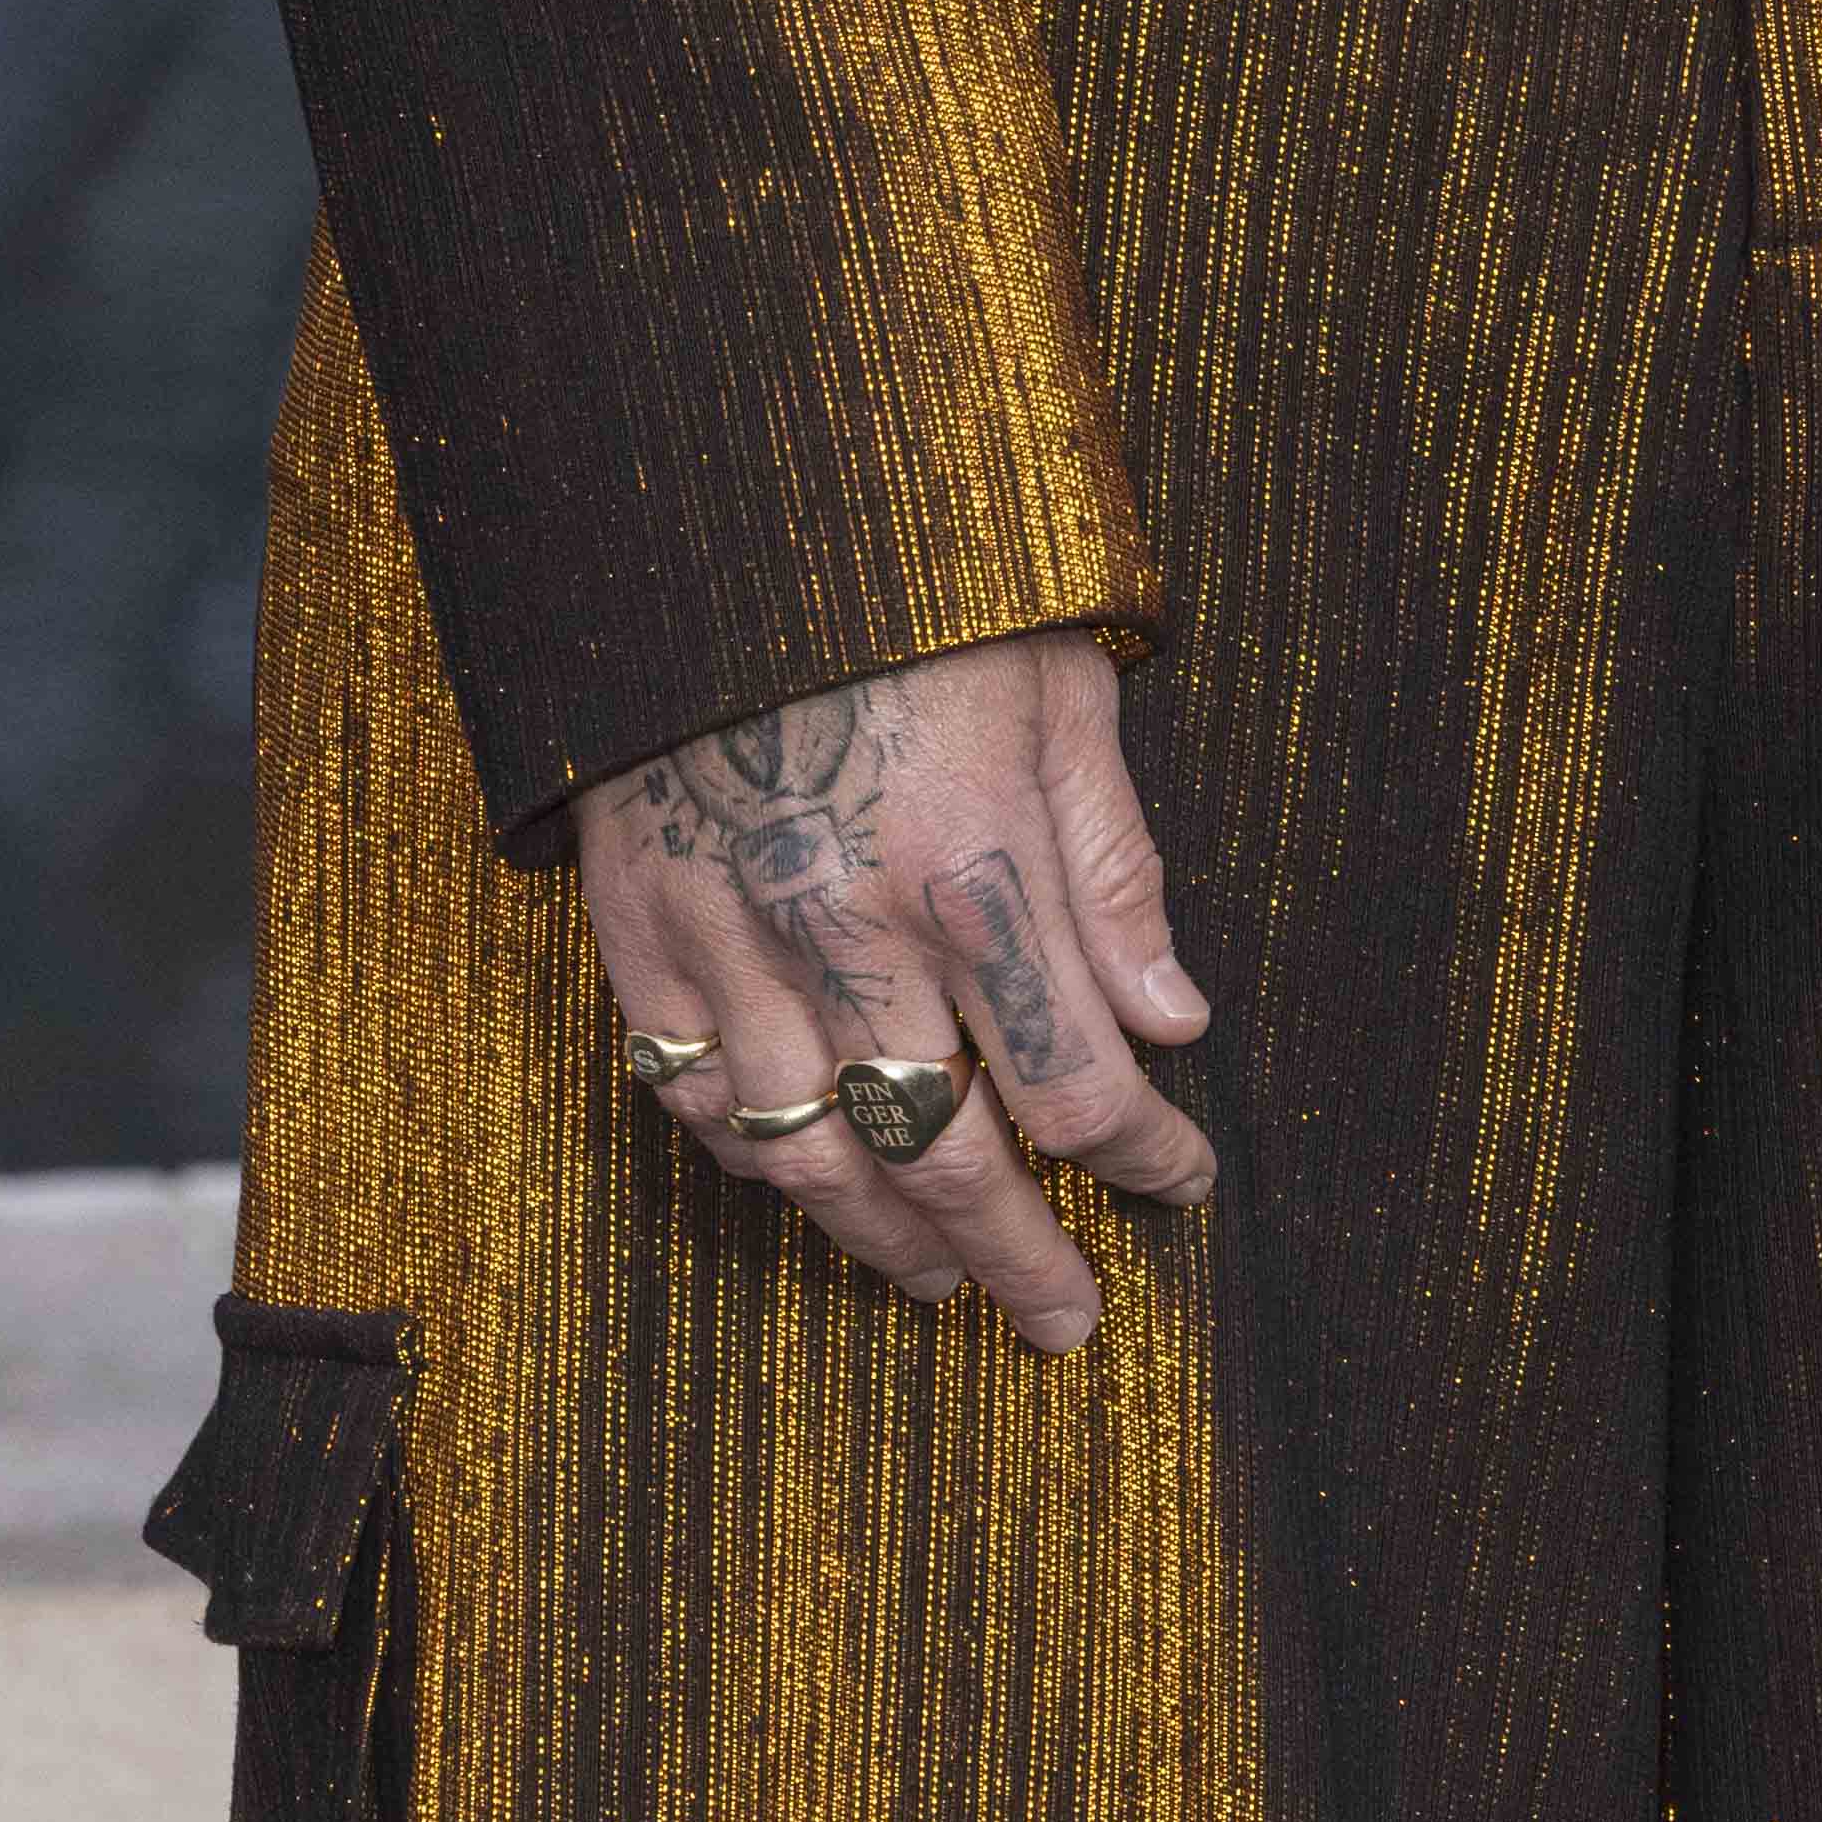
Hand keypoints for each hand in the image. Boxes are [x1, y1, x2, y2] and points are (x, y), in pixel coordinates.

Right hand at [575, 632, 1211, 1346]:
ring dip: (884, 1239)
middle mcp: (848, 927)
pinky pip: (691, 1096)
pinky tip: (808, 1177)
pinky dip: (756, 1159)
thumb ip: (1116, 870)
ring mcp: (730, 937)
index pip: (1076, 1085)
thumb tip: (1175, 1023)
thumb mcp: (1063, 692)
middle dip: (1023, 1257)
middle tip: (1067, 1321)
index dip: (1142, 1158)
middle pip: (948, 1157)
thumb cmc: (924, 590)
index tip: (1181, 1181)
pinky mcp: (639, 925)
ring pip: (810, 1157)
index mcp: (974, 864)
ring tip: (943, 1277)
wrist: (722, 500)